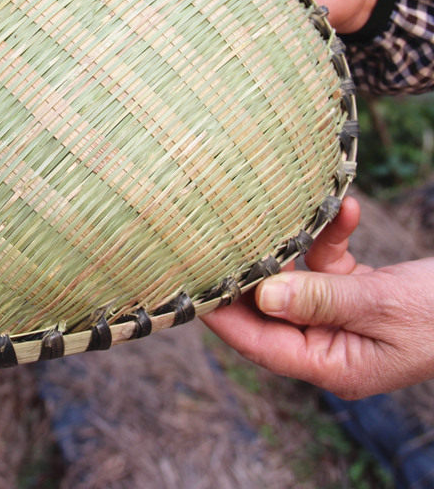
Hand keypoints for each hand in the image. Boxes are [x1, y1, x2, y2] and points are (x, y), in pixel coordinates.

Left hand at [203, 197, 433, 397]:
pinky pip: (327, 263)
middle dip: (252, 274)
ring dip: (298, 247)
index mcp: (335, 366)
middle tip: (219, 237)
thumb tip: (263, 296)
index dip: (225, 316)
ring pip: (295, 281)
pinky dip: (332, 237)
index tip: (194, 286)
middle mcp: (330, 345)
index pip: (262, 345)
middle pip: (271, 312)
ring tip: (285, 215)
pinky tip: (347, 210)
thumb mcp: (383, 307)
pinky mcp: (353, 291)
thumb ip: (322, 300)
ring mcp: (340, 317)